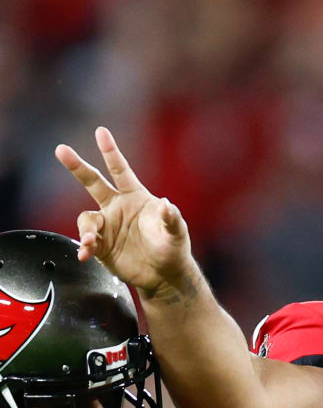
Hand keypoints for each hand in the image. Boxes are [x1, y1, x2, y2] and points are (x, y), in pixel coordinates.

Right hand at [55, 128, 194, 299]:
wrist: (164, 275)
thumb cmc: (172, 248)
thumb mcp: (176, 233)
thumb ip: (172, 219)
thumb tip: (167, 205)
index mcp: (135, 197)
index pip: (121, 171)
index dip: (111, 152)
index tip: (101, 132)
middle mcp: (117, 207)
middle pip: (93, 182)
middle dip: (77, 166)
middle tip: (61, 150)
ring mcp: (107, 226)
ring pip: (87, 218)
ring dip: (86, 229)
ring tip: (90, 241)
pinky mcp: (101, 245)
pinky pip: (86, 241)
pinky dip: (84, 246)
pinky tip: (86, 253)